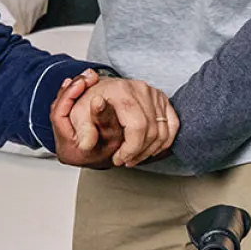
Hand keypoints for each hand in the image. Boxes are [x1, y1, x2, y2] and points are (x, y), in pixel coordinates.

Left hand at [56, 72, 178, 167]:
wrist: (98, 90)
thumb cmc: (88, 102)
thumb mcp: (77, 115)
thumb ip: (83, 130)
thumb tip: (87, 143)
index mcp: (121, 91)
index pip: (137, 127)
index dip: (130, 149)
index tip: (119, 159)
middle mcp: (141, 89)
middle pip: (151, 131)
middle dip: (138, 152)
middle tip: (125, 160)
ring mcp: (154, 93)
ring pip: (163, 131)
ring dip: (150, 150)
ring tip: (134, 157)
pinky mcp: (162, 98)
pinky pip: (173, 125)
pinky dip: (164, 141)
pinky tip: (150, 149)